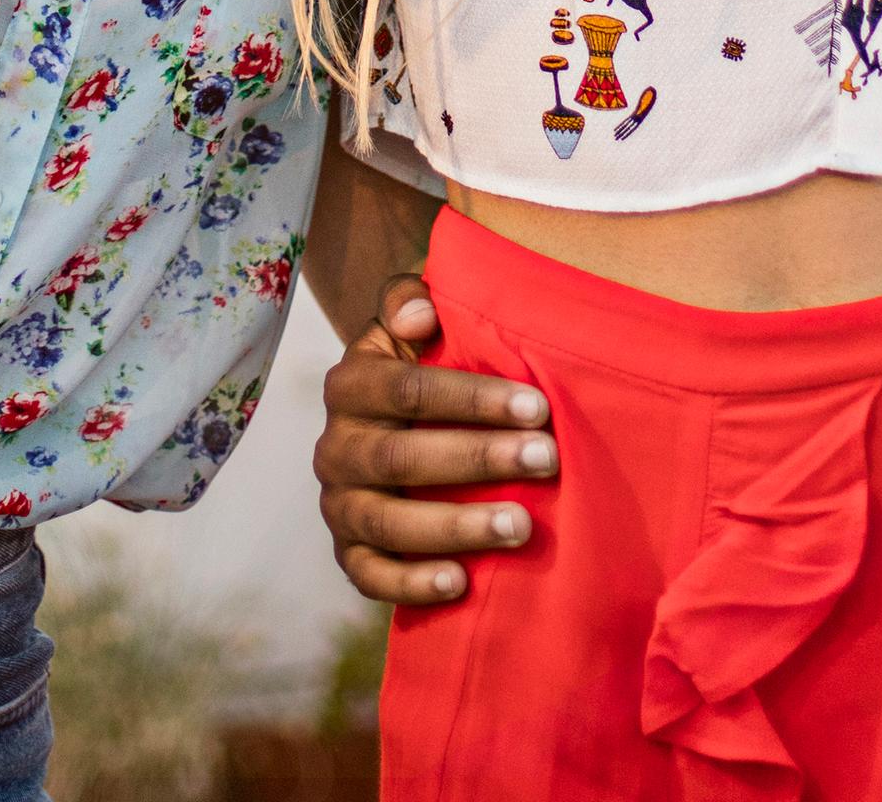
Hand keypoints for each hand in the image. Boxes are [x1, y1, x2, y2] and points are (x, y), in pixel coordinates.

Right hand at [313, 275, 555, 605]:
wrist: (392, 422)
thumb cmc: (423, 364)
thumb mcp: (412, 319)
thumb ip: (409, 297)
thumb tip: (420, 315)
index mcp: (350, 385)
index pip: (406, 390)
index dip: (472, 398)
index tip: (537, 405)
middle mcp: (335, 447)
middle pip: (401, 458)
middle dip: (478, 459)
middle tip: (546, 460)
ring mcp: (338, 504)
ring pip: (386, 523)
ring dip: (456, 526)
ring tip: (522, 526)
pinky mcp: (348, 553)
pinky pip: (369, 576)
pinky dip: (411, 584)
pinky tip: (462, 582)